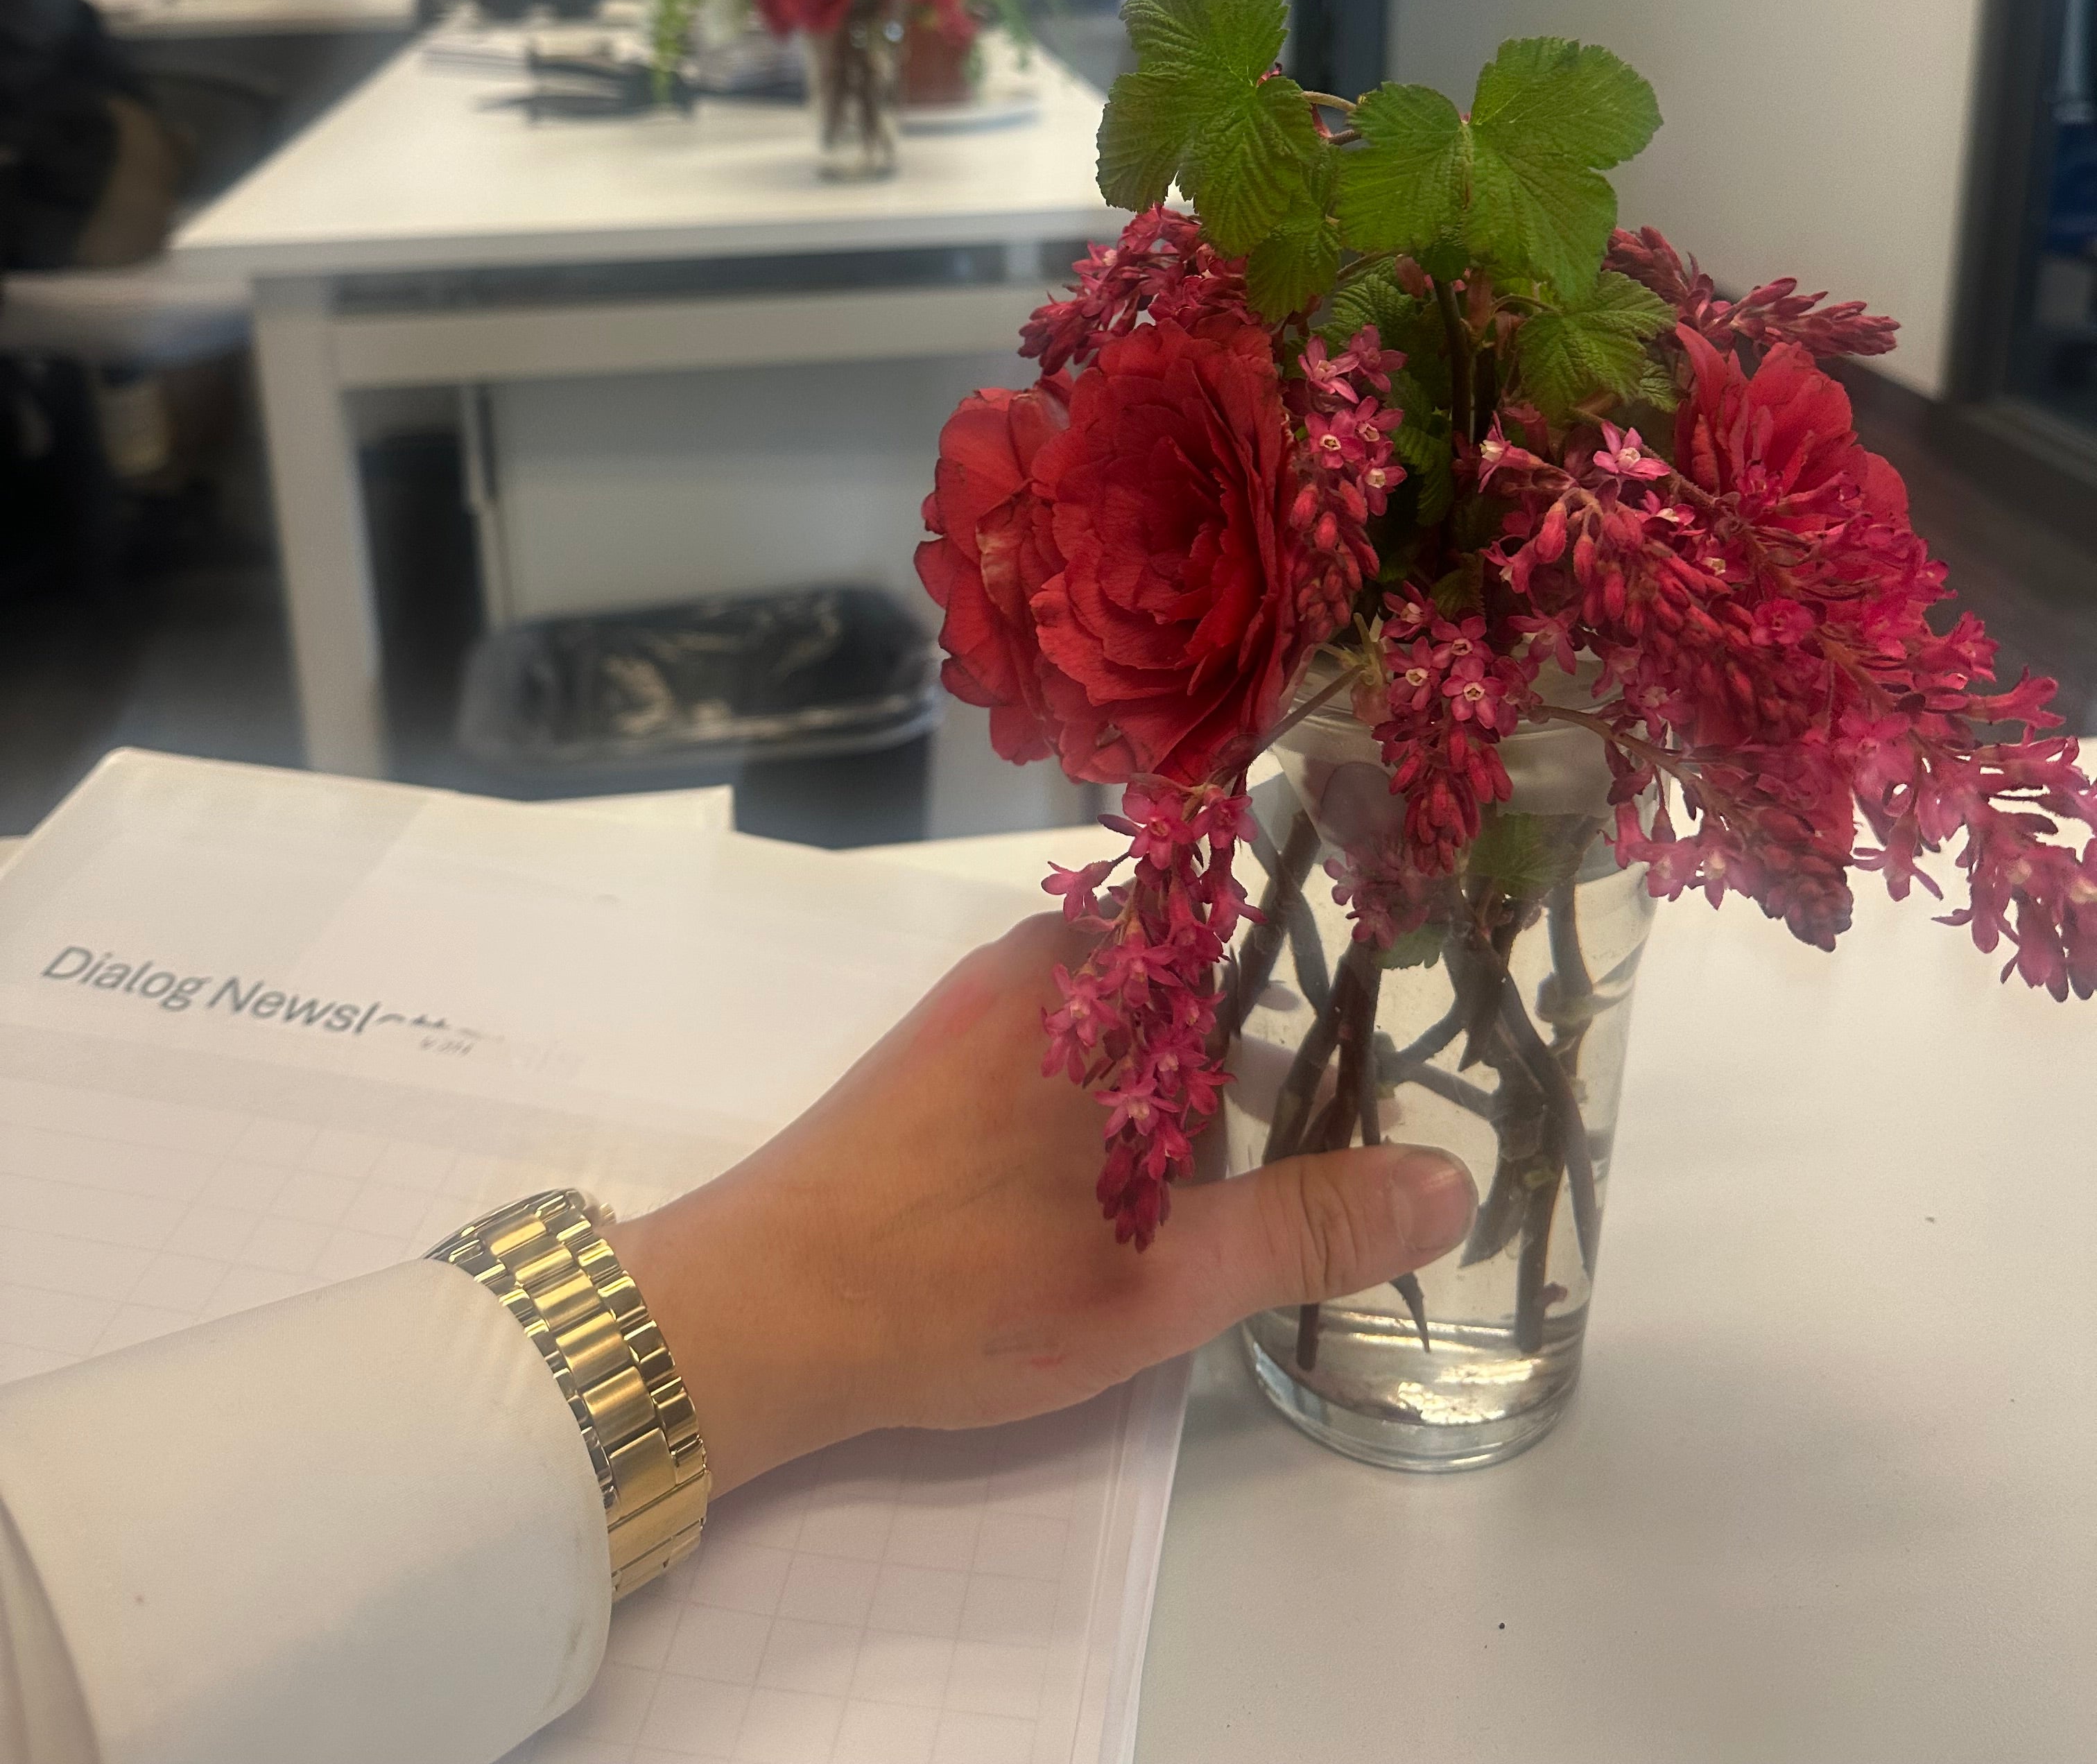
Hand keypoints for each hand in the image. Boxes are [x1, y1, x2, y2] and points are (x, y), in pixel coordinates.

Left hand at [612, 912, 1474, 1492]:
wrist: (753, 1314)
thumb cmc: (958, 1285)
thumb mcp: (1157, 1278)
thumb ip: (1304, 1228)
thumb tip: (1453, 1185)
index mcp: (1097, 977)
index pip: (1247, 919)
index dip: (1324, 968)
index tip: (1392, 1023)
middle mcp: (1038, 961)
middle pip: (1194, 975)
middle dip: (1264, 1049)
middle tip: (1334, 1139)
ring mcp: (978, 1006)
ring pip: (1126, 1019)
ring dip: (1187, 1087)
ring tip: (1240, 1181)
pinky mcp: (935, 1059)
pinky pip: (1065, 1048)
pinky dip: (1117, 1100)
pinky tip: (1130, 1191)